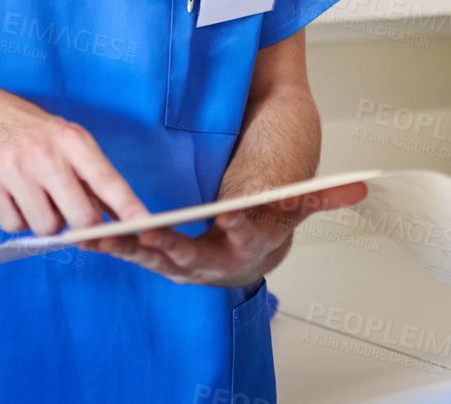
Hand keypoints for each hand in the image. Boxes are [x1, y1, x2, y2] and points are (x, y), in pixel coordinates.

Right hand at [0, 85, 149, 235]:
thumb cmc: (38, 135)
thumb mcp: (70, 142)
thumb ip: (93, 178)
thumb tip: (123, 218)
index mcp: (73, 140)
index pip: (106, 180)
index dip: (127, 207)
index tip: (144, 225)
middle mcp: (45, 154)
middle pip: (81, 216)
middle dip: (84, 226)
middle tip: (76, 214)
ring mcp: (14, 169)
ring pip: (47, 227)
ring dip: (48, 222)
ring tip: (40, 197)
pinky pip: (15, 226)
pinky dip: (19, 220)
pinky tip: (16, 197)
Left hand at [80, 182, 368, 285]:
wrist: (252, 234)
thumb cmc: (271, 208)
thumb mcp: (296, 196)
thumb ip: (321, 194)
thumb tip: (361, 187)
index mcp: (254, 246)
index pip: (252, 238)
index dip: (244, 227)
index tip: (232, 215)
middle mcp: (219, 263)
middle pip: (194, 257)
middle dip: (171, 246)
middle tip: (153, 232)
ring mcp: (188, 263)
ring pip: (157, 260)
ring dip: (130, 249)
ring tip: (105, 234)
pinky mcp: (162, 255)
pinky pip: (137, 253)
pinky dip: (115, 245)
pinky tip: (88, 234)